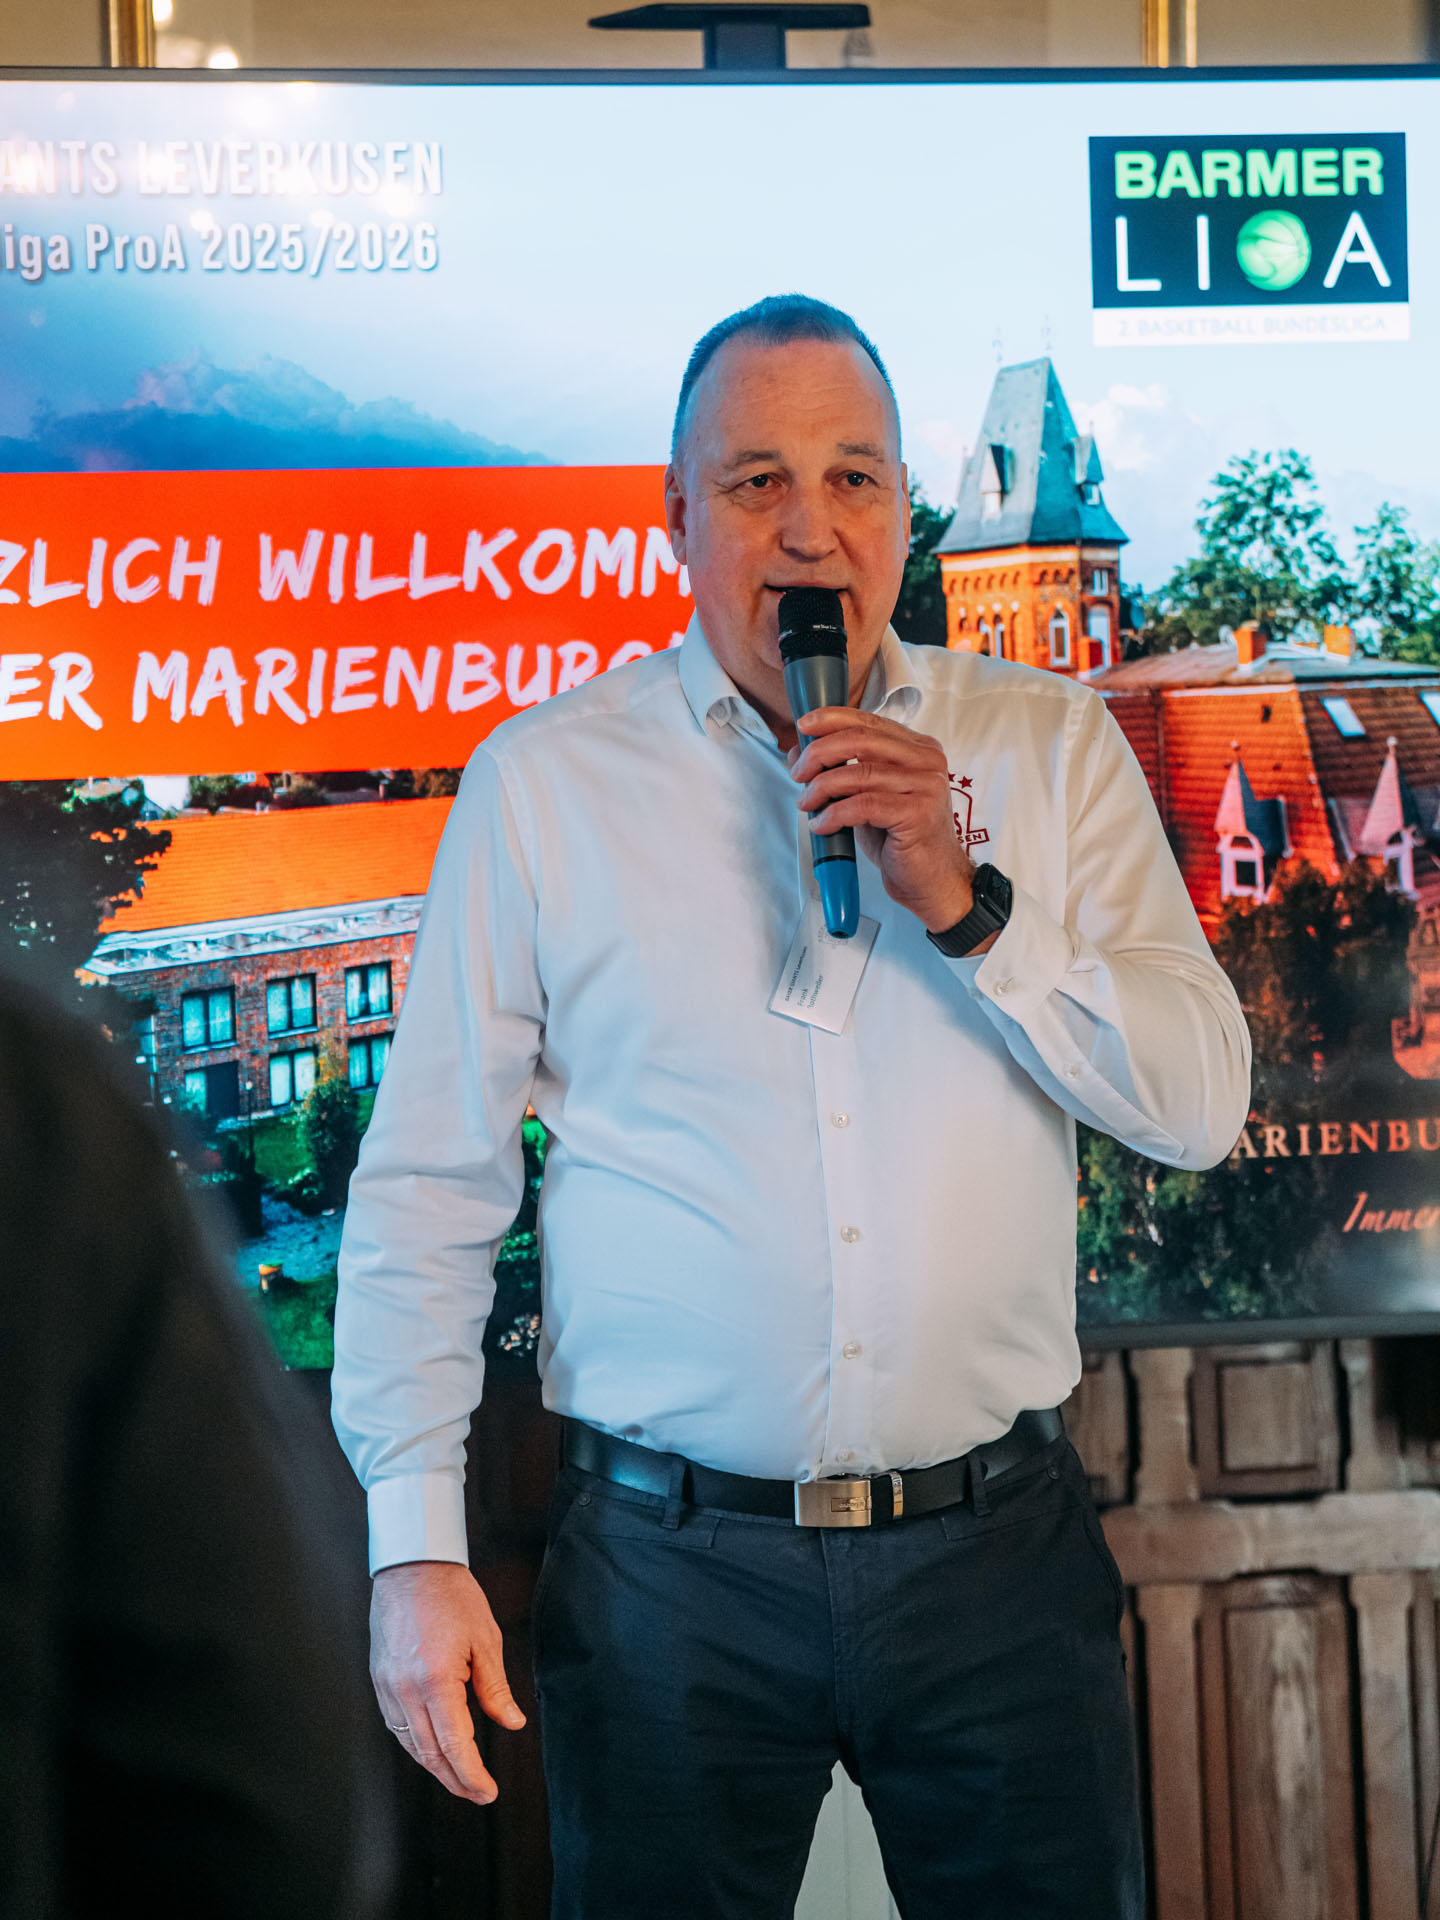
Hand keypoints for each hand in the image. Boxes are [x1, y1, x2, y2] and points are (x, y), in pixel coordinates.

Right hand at [370, 1560, 525, 1803]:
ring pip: (410, 1744)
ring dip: (435, 1766)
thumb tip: (512, 1723)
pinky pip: (397, 1726)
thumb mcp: (486, 1640)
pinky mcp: (379, 1680)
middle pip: (430, 1754)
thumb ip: (495, 1689)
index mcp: (435, 1681)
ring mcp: (387, 1687)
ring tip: (460, 1777)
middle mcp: (405, 1691)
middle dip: (455, 1780)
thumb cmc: (453, 1596)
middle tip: (478, 1794)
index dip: (472, 1775)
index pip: (455, 1746)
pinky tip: (433, 1747)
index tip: (489, 1792)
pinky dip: (416, 1744)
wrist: (412, 1566)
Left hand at [790, 707, 992, 943]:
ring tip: (807, 804)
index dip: (832, 720)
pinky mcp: (917, 813)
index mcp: (919, 749)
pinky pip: (862, 805)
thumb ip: (843, 771)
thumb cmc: (901, 840)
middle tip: (799, 773)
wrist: (933, 881)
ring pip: (858, 773)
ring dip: (821, 788)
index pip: (870, 721)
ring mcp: (926, 785)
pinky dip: (834, 814)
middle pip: (861, 740)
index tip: (804, 726)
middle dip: (820, 753)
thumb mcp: (868, 797)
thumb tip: (801, 752)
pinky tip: (822, 825)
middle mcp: (927, 761)